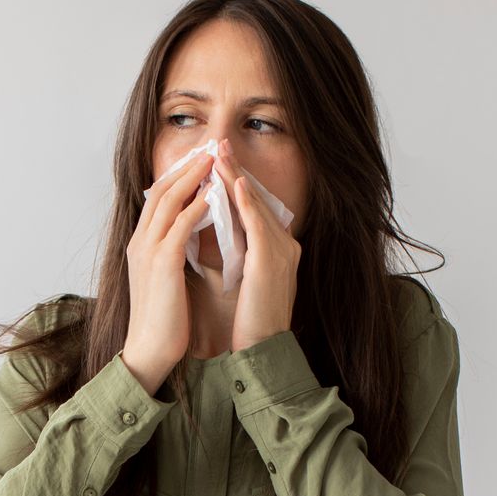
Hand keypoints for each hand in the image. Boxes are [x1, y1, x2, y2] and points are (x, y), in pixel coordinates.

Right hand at [122, 148, 214, 388]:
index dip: (179, 176)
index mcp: (140, 244)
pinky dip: (198, 205)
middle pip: (161, 190)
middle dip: (187, 166)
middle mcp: (140, 241)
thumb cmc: (164, 320)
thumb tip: (189, 238)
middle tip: (211, 147)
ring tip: (215, 159)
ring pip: (170, 200)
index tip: (201, 160)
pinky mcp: (162, 262)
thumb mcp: (165, 279)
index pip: (158, 197)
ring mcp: (148, 250)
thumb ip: (172, 253)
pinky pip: (181, 224)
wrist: (150, 350)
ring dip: (194, 176)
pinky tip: (216, 194)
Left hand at [214, 146, 299, 351]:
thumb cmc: (250, 322)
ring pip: (256, 207)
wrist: (264, 351)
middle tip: (218, 144)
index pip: (253, 208)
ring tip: (219, 154)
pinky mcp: (273, 263)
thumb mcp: (242, 280)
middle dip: (234, 171)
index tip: (216, 161)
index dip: (234, 182)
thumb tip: (211, 234)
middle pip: (255, 200)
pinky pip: (259, 226)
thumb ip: (234, 253)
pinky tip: (234, 185)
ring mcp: (282, 252)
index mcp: (277, 250)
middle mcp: (285, 246)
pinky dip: (247, 204)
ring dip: (236, 178)